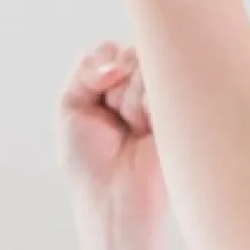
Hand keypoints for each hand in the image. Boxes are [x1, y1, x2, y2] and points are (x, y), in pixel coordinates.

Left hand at [63, 42, 167, 249]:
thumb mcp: (70, 106)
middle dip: (113, 84)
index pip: (109, 50)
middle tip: (113, 119)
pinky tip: (144, 130)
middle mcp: (140, 90)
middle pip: (129, 54)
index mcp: (114, 87)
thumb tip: (118, 60)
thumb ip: (86, 71)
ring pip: (146, 66)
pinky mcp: (180, 113)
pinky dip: (143, 106)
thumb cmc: (89, 163)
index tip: (94, 100)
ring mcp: (162, 101)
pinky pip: (162, 84)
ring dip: (128, 98)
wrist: (115, 199)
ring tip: (131, 129)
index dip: (99, 69)